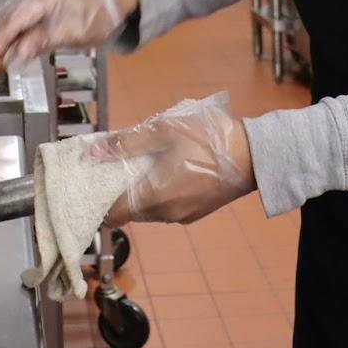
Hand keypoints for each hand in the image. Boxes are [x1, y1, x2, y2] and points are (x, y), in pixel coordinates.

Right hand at [0, 0, 137, 69]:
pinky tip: (16, 48)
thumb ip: (41, 42)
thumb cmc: (96, 14)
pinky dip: (12, 34)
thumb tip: (16, 54)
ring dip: (3, 40)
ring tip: (2, 62)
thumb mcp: (72, 33)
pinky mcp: (33, 3)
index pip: (10, 23)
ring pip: (6, 20)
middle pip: (3, 21)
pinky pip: (15, 19)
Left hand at [90, 92, 255, 225]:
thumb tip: (95, 153)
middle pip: (129, 212)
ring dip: (141, 192)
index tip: (94, 185)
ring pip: (148, 211)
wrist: (253, 155)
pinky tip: (167, 171)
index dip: (99, 203)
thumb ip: (126, 144)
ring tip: (145, 164)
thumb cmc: (208, 139)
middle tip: (118, 166)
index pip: (112, 215)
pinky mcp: (196, 213)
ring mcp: (183, 216)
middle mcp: (166, 214)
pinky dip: (160, 195)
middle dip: (120, 193)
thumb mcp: (164, 131)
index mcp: (154, 196)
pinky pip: (167, 209)